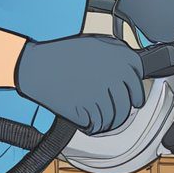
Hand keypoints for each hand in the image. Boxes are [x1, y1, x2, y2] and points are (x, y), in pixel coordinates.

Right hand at [14, 35, 144, 133]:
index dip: (136, 93)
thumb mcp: (95, 45)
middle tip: (117, 113)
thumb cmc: (62, 56)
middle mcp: (113, 73)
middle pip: (128, 103)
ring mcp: (101, 92)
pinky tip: (88, 121)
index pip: (138, 81)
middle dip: (123, 111)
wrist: (35, 66)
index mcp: (118, 57)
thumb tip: (134, 72)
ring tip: (101, 119)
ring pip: (115, 117)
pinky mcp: (87, 108)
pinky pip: (98, 124)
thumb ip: (117, 57)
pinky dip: (94, 127)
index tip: (134, 99)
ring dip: (109, 122)